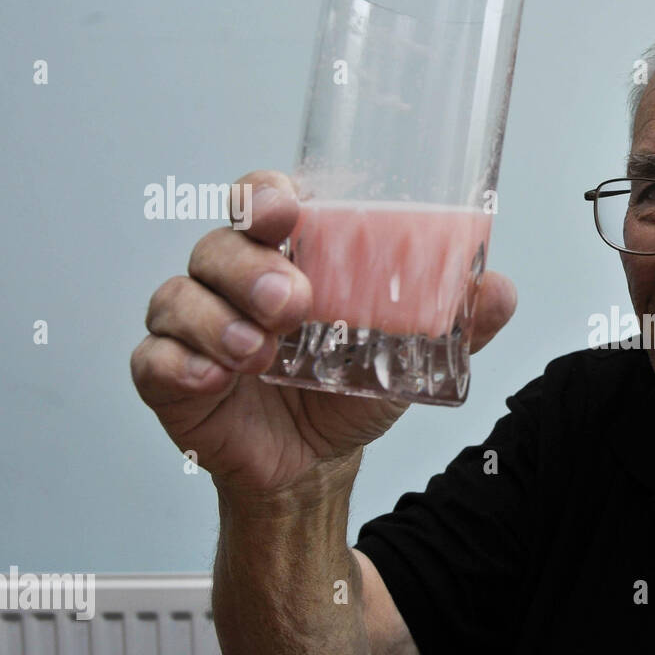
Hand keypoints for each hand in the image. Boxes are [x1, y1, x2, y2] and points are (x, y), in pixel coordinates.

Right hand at [130, 170, 516, 496]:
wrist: (315, 462)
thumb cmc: (349, 388)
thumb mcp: (410, 356)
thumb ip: (455, 322)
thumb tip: (501, 290)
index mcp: (287, 257)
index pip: (262, 201)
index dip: (265, 192)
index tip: (288, 206)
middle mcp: (232, 281)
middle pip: (219, 246)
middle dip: (250, 266)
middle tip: (292, 300)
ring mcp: (196, 325)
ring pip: (179, 296)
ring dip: (216, 319)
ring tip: (257, 351)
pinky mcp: (170, 376)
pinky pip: (152, 358)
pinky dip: (178, 363)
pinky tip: (211, 377)